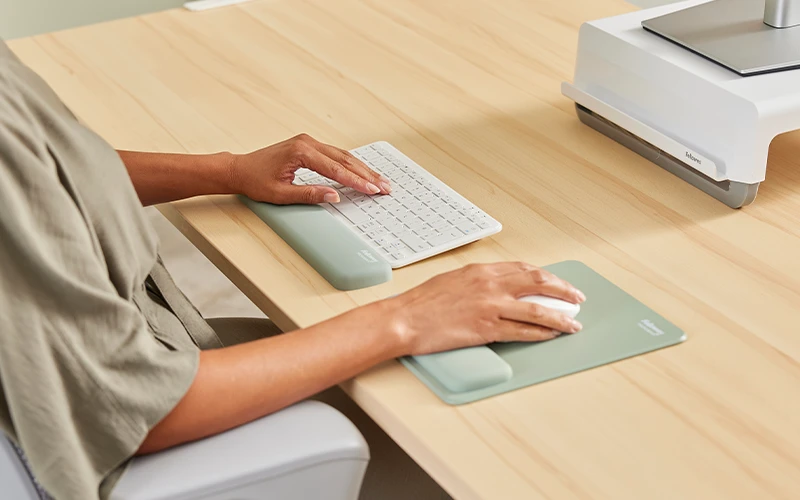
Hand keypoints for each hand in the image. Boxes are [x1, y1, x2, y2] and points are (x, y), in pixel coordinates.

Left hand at [230, 134, 390, 204]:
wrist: (239, 169)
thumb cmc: (255, 180)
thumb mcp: (281, 194)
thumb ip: (309, 194)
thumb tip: (334, 196)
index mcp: (301, 152)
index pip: (336, 169)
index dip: (357, 181)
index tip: (372, 190)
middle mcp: (307, 143)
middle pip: (345, 159)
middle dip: (367, 174)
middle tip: (385, 187)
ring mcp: (309, 142)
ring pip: (343, 155)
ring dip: (363, 169)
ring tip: (380, 181)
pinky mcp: (309, 145)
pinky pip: (336, 154)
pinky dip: (351, 164)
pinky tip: (363, 172)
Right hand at [386, 262, 585, 355]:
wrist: (405, 319)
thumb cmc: (422, 302)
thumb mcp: (452, 279)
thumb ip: (478, 281)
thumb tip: (498, 288)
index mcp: (481, 270)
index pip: (523, 268)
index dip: (545, 276)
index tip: (557, 282)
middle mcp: (489, 284)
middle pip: (537, 283)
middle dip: (562, 290)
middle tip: (576, 298)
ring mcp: (490, 306)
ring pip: (537, 309)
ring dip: (560, 316)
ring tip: (573, 323)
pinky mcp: (486, 328)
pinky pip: (523, 331)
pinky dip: (542, 333)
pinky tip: (551, 335)